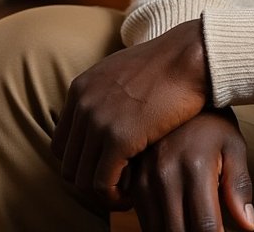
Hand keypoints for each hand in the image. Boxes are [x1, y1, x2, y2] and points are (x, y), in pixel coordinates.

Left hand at [51, 19, 209, 207]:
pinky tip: (131, 196)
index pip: (61, 143)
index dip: (81, 162)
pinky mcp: (119, 137)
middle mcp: (83, 104)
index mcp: (81, 89)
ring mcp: (99, 120)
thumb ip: (105, 94)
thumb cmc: (169, 64)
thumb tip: (104, 119)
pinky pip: (102, 184)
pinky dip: (113, 198)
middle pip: (68, 164)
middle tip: (116, 185)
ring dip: (101, 194)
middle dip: (90, 181)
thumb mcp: (123, 71)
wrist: (192, 55)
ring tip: (125, 193)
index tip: (104, 168)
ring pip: (81, 179)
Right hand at [126, 110, 253, 231]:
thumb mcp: (234, 145)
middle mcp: (165, 175)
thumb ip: (240, 186)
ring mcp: (144, 178)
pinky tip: (176, 217)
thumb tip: (248, 226)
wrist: (179, 88)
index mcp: (195, 167)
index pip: (205, 226)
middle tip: (207, 227)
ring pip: (157, 230)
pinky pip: (143, 219)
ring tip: (193, 222)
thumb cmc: (213, 121)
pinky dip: (159, 226)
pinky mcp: (130, 180)